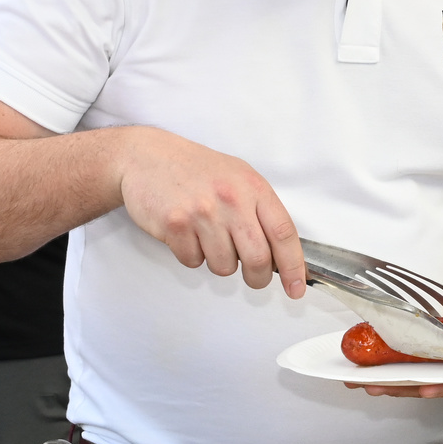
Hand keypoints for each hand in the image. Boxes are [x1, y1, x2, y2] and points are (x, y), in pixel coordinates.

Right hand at [114, 132, 305, 294]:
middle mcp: (231, 199)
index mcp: (253, 187)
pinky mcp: (175, 224)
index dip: (294, 266)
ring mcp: (202, 212)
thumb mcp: (238, 177)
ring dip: (218, 261)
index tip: (296, 287)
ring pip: (224, 266)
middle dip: (257, 278)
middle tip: (254, 278)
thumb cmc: (195, 169)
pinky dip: (191, 255)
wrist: (146, 156)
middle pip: (258, 259)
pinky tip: (186, 233)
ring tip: (208, 237)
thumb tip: (278, 255)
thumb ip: (259, 211)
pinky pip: (193, 261)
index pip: (284, 233)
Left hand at [353, 300, 442, 398]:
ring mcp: (435, 370)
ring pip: (406, 379)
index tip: (424, 388)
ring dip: (382, 380)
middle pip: (423, 385)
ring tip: (357, 378)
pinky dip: (379, 368)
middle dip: (399, 387)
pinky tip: (358, 368)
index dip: (441, 386)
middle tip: (375, 385)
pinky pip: (398, 367)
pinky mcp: (421, 361)